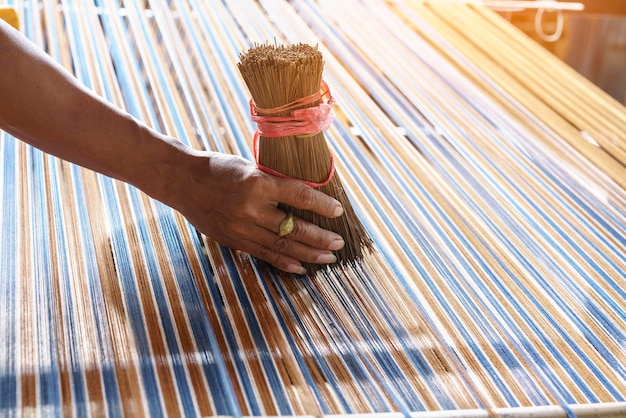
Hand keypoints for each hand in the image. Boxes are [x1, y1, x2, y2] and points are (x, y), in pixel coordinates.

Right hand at [162, 148, 344, 273]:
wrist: (182, 181)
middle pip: (294, 228)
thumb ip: (274, 183)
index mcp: (258, 183)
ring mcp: (241, 227)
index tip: (338, 210)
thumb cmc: (219, 168)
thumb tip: (306, 196)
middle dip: (320, 237)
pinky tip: (301, 267)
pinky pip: (264, 254)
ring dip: (309, 253)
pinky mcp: (233, 240)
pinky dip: (285, 262)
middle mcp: (251, 207)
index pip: (299, 195)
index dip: (322, 204)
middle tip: (339, 242)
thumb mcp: (249, 167)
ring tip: (328, 257)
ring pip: (282, 245)